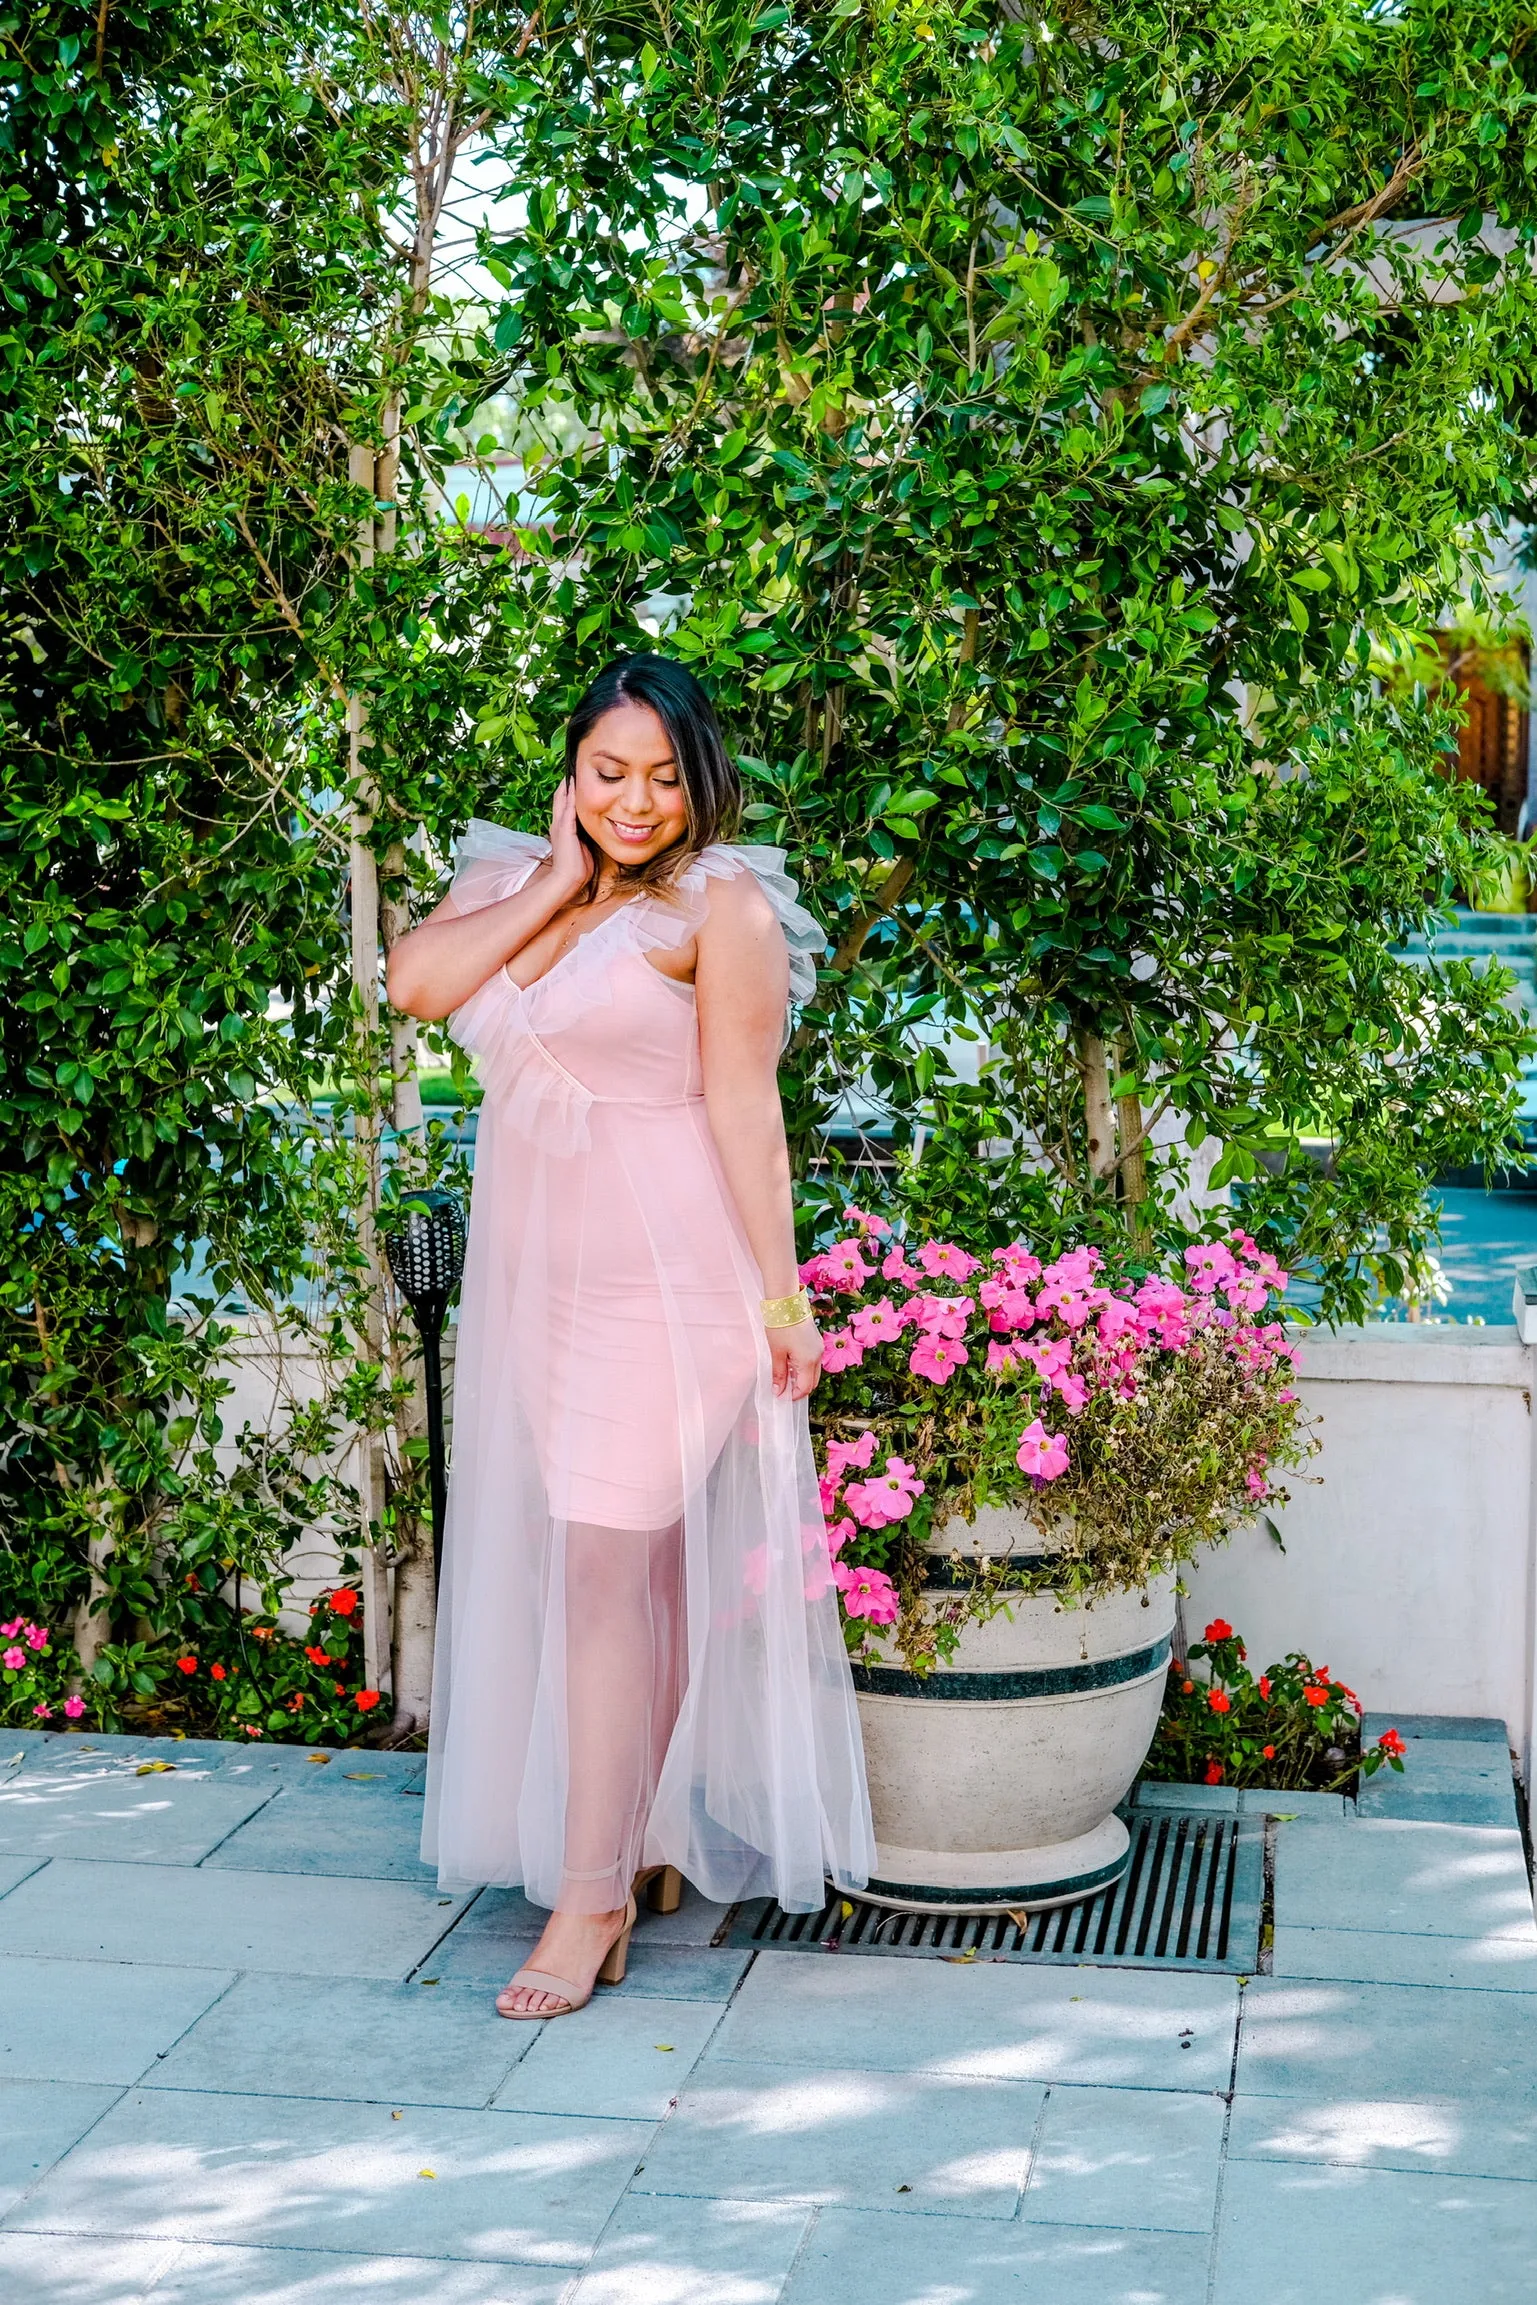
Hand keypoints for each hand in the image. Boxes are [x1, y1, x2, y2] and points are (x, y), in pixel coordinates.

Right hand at [547, 778, 588, 900]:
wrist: (568, 880)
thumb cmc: (577, 868)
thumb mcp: (583, 848)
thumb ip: (586, 837)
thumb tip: (596, 832)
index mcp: (562, 830)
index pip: (564, 806)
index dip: (568, 793)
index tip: (574, 781)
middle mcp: (558, 825)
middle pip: (560, 799)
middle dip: (565, 785)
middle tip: (570, 770)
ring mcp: (560, 826)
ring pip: (562, 800)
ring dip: (567, 786)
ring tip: (571, 772)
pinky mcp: (564, 829)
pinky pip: (567, 808)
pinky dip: (570, 795)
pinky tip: (573, 784)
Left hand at [769, 1319, 821, 1401]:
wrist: (787, 1301)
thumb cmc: (780, 1325)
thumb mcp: (776, 1352)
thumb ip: (779, 1374)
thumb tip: (778, 1391)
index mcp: (808, 1361)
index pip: (805, 1388)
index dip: (793, 1396)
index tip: (780, 1397)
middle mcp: (818, 1356)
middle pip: (812, 1382)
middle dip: (799, 1388)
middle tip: (782, 1389)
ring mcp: (819, 1348)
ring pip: (813, 1372)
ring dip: (801, 1378)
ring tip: (785, 1375)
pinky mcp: (816, 1341)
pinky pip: (813, 1361)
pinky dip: (804, 1367)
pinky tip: (790, 1363)